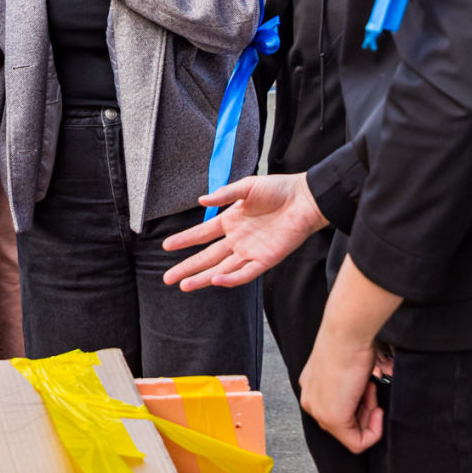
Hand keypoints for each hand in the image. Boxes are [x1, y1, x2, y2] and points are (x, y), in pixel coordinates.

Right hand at [160, 173, 326, 290]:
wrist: (305, 198)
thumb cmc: (278, 189)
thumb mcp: (247, 187)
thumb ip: (225, 195)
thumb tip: (201, 201)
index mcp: (230, 221)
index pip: (202, 234)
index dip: (184, 240)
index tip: (165, 246)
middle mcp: (237, 239)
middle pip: (207, 257)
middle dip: (187, 267)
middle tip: (168, 278)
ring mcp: (250, 251)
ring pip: (221, 269)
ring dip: (203, 278)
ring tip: (184, 285)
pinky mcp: (266, 259)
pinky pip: (246, 273)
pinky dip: (231, 278)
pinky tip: (215, 280)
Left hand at [299, 334, 384, 451]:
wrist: (347, 332)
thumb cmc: (350, 341)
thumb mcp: (346, 366)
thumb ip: (347, 387)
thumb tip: (361, 398)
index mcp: (311, 387)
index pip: (337, 409)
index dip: (360, 404)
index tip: (369, 388)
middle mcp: (310, 400)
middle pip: (343, 423)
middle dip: (364, 411)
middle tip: (371, 390)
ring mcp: (319, 411)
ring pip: (350, 433)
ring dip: (369, 416)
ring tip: (370, 390)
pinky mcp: (333, 419)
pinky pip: (357, 443)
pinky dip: (373, 432)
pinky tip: (377, 410)